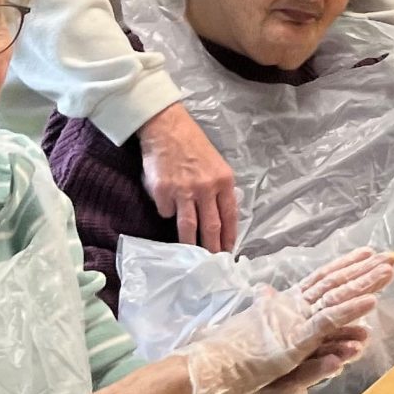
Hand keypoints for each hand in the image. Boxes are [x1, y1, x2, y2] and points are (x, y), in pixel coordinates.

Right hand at [138, 103, 238, 253]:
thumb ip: (219, 190)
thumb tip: (220, 218)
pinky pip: (166, 212)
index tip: (228, 252)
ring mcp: (184, 191)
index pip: (230, 216)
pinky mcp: (163, 192)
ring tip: (192, 258)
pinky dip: (166, 213)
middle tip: (212, 263)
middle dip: (213, 248)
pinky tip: (166, 206)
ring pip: (189, 227)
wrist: (168, 129)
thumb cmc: (193, 147)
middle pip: (211, 226)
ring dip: (191, 245)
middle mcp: (206, 187)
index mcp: (224, 181)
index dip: (229, 236)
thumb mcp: (216, 166)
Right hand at [181, 247, 393, 393]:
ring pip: (336, 298)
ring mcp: (293, 323)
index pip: (320, 280)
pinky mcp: (294, 341)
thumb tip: (265, 291)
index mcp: (284, 306)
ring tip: (389, 269)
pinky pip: (327, 322)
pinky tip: (372, 300)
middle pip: (334, 284)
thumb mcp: (251, 332)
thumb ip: (263, 311)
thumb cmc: (226, 356)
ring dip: (364, 283)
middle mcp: (291, 309)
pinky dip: (349, 309)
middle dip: (364, 270)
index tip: (367, 252)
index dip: (344, 266)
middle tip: (392, 256)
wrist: (204, 371)